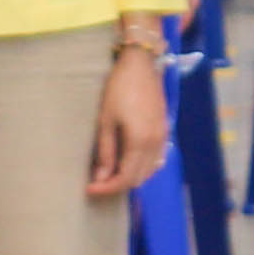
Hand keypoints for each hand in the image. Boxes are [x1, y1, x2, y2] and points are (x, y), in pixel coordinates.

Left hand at [86, 41, 171, 200]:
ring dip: (131, 176)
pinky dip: (142, 166)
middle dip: (118, 185)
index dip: (107, 188)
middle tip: (97, 181)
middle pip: (139, 178)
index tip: (89, 189)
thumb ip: (106, 151)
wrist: (141, 65)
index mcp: (140, 142)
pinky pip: (156, 159)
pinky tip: (127, 160)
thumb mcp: (106, 120)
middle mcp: (156, 144)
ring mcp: (163, 137)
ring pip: (150, 170)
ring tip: (110, 172)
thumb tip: (101, 177)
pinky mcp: (165, 130)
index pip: (126, 178)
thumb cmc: (119, 89)